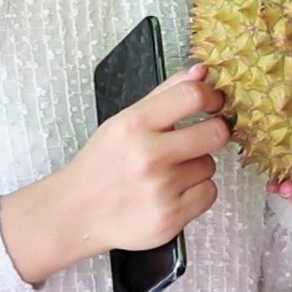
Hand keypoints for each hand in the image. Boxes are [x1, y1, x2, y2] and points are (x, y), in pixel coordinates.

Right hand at [0, 64, 228, 284]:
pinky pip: (209, 193)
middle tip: (199, 138)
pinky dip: (196, 192)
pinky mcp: (171, 219)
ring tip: (167, 172)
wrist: (76, 213)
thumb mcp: (124, 121)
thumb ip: (166, 94)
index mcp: (134, 125)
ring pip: (210, 165)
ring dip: (196, 166)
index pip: (191, 96)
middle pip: (215, 133)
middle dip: (212, 132)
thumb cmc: (101, 165)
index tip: (213, 102)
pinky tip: (172, 192)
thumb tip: (202, 73)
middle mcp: (148, 157)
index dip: (212, 96)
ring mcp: (161, 190)